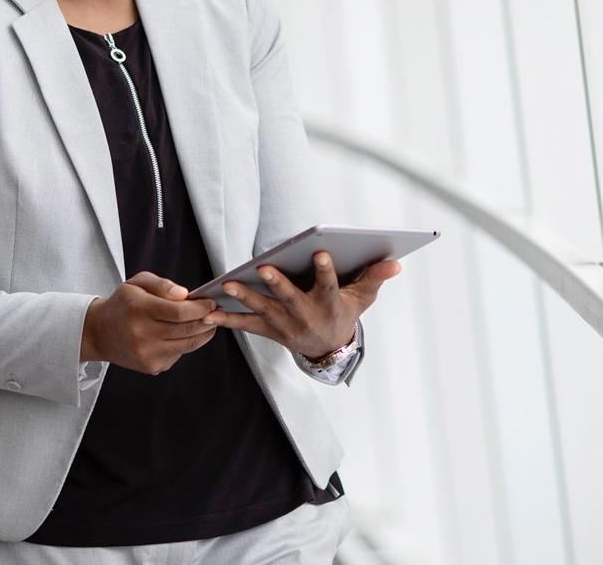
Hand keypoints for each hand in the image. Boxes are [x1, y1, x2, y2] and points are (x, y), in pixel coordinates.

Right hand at [81, 271, 217, 374]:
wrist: (99, 333)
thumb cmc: (123, 304)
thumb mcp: (137, 283)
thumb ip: (162, 285)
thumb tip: (185, 294)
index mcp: (139, 309)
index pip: (179, 312)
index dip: (201, 307)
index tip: (211, 302)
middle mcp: (142, 335)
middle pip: (187, 329)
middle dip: (207, 320)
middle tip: (216, 311)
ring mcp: (147, 354)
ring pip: (188, 344)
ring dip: (203, 333)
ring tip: (208, 322)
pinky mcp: (151, 367)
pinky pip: (179, 354)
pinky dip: (186, 343)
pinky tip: (184, 333)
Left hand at [202, 252, 400, 359]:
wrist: (329, 349)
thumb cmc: (344, 311)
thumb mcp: (362, 297)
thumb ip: (374, 277)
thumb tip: (395, 261)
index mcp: (330, 304)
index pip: (329, 285)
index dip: (326, 270)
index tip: (321, 252)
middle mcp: (306, 317)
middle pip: (291, 299)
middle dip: (278, 284)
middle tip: (264, 267)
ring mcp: (285, 326)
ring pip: (264, 311)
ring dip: (246, 297)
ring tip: (228, 283)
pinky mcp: (268, 331)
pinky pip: (245, 325)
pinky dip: (226, 319)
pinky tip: (208, 311)